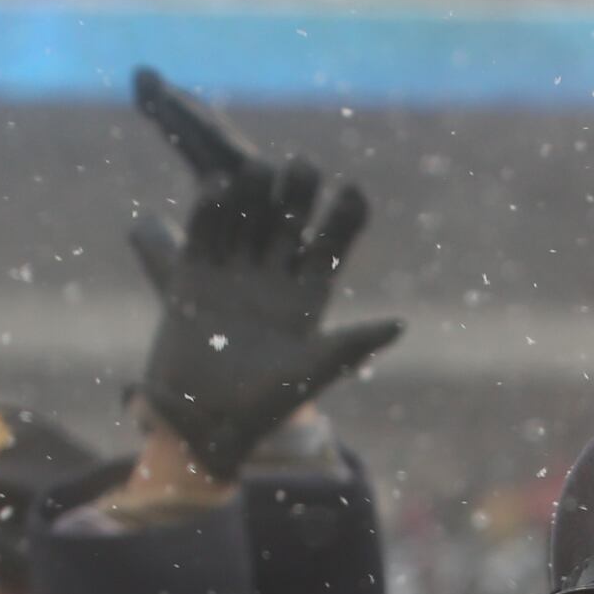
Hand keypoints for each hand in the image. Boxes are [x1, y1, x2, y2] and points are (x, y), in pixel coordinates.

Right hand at [125, 68, 403, 480]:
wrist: (203, 425)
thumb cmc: (264, 407)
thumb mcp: (312, 373)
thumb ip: (351, 345)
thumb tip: (400, 325)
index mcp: (307, 297)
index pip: (331, 244)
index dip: (343, 215)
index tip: (351, 190)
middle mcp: (272, 280)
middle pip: (289, 220)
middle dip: (297, 193)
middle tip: (302, 168)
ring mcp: (232, 275)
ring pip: (246, 217)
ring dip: (253, 192)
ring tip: (260, 172)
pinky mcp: (194, 276)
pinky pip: (204, 232)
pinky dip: (209, 208)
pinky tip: (218, 187)